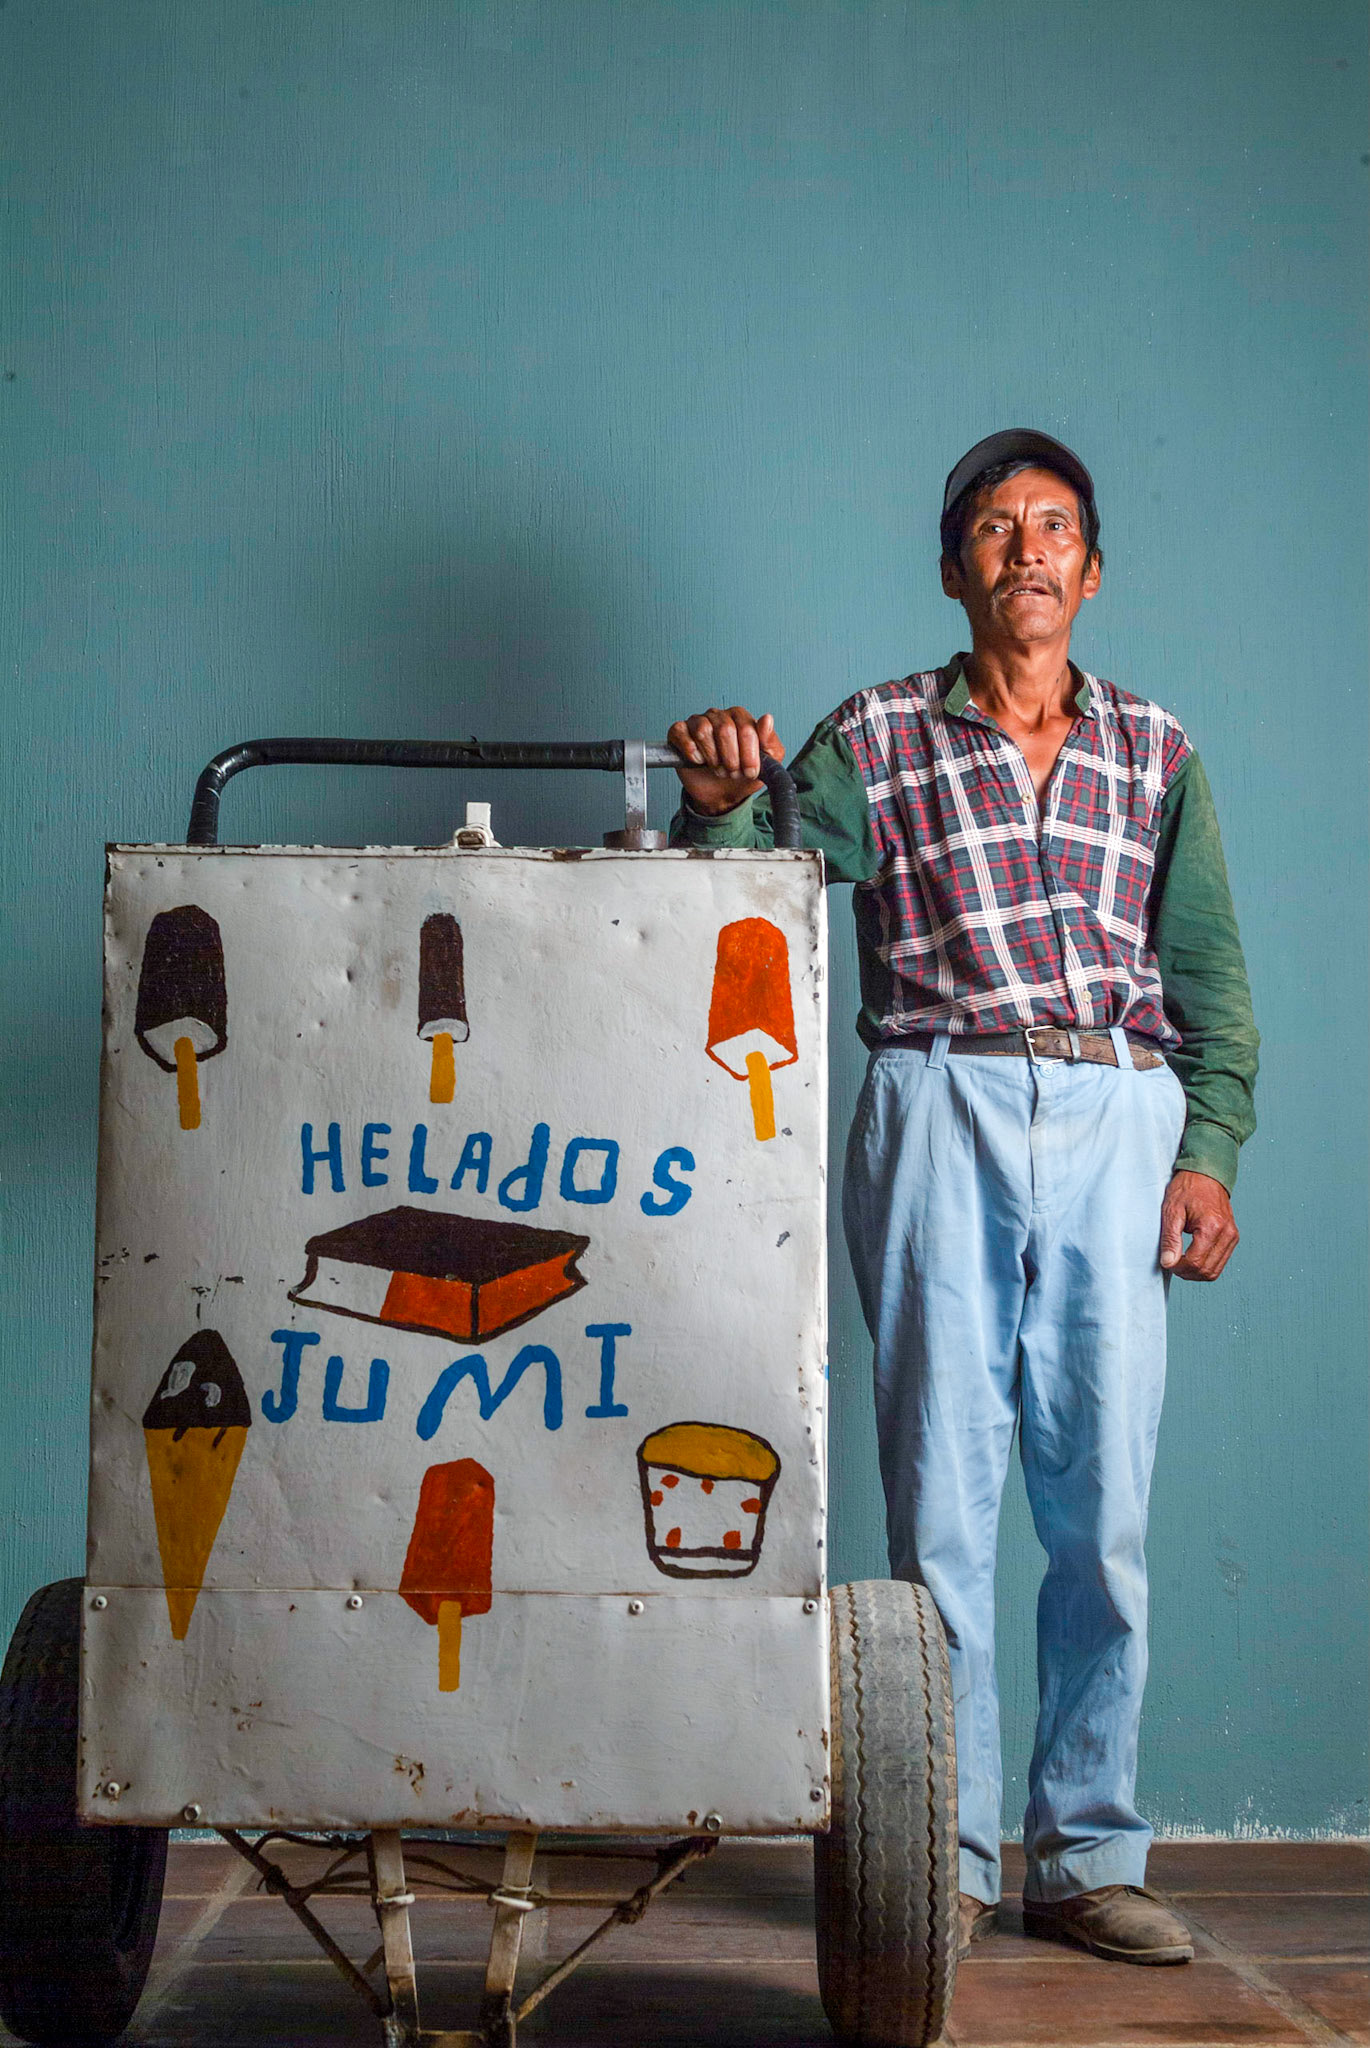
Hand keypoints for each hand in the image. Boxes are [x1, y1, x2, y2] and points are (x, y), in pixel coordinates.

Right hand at [667, 707, 784, 815]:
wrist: (722, 795)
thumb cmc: (743, 775)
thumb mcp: (767, 763)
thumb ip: (771, 741)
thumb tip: (767, 719)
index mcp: (740, 718)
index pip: (746, 728)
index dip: (749, 755)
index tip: (750, 772)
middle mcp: (719, 716)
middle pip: (725, 729)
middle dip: (731, 759)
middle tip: (732, 772)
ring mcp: (697, 722)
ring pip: (703, 731)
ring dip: (712, 757)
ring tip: (717, 768)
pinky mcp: (679, 733)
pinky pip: (681, 733)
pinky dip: (691, 751)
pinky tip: (698, 761)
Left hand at [1160, 1170, 1238, 1280]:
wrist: (1205, 1174)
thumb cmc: (1188, 1188)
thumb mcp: (1171, 1211)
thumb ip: (1170, 1239)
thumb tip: (1168, 1262)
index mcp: (1212, 1227)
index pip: (1195, 1262)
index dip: (1178, 1267)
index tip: (1167, 1261)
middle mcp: (1227, 1234)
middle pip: (1206, 1271)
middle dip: (1186, 1272)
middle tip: (1171, 1261)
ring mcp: (1232, 1237)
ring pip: (1214, 1271)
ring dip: (1196, 1272)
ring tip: (1181, 1260)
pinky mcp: (1232, 1238)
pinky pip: (1220, 1262)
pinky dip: (1205, 1265)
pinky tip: (1192, 1256)